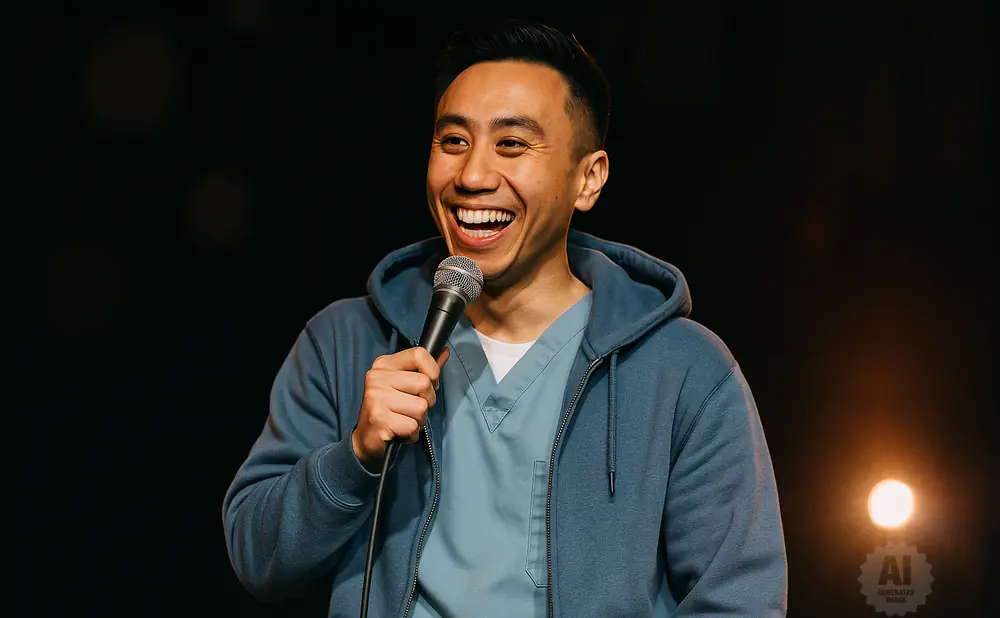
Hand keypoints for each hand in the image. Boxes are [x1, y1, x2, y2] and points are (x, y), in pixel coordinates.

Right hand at [351, 346, 449, 470]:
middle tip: (411, 409)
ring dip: (419, 420)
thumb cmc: (389, 410)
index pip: (419, 354)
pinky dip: (411, 434)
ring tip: (403, 420)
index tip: (428, 384)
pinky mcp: (379, 419)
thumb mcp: (404, 384)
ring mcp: (376, 398)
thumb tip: (444, 352)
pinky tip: (399, 431)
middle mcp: (377, 378)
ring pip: (421, 407)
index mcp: (383, 364)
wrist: (366, 439)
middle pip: (424, 383)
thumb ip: (425, 368)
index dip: (432, 372)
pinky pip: (412, 426)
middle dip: (426, 401)